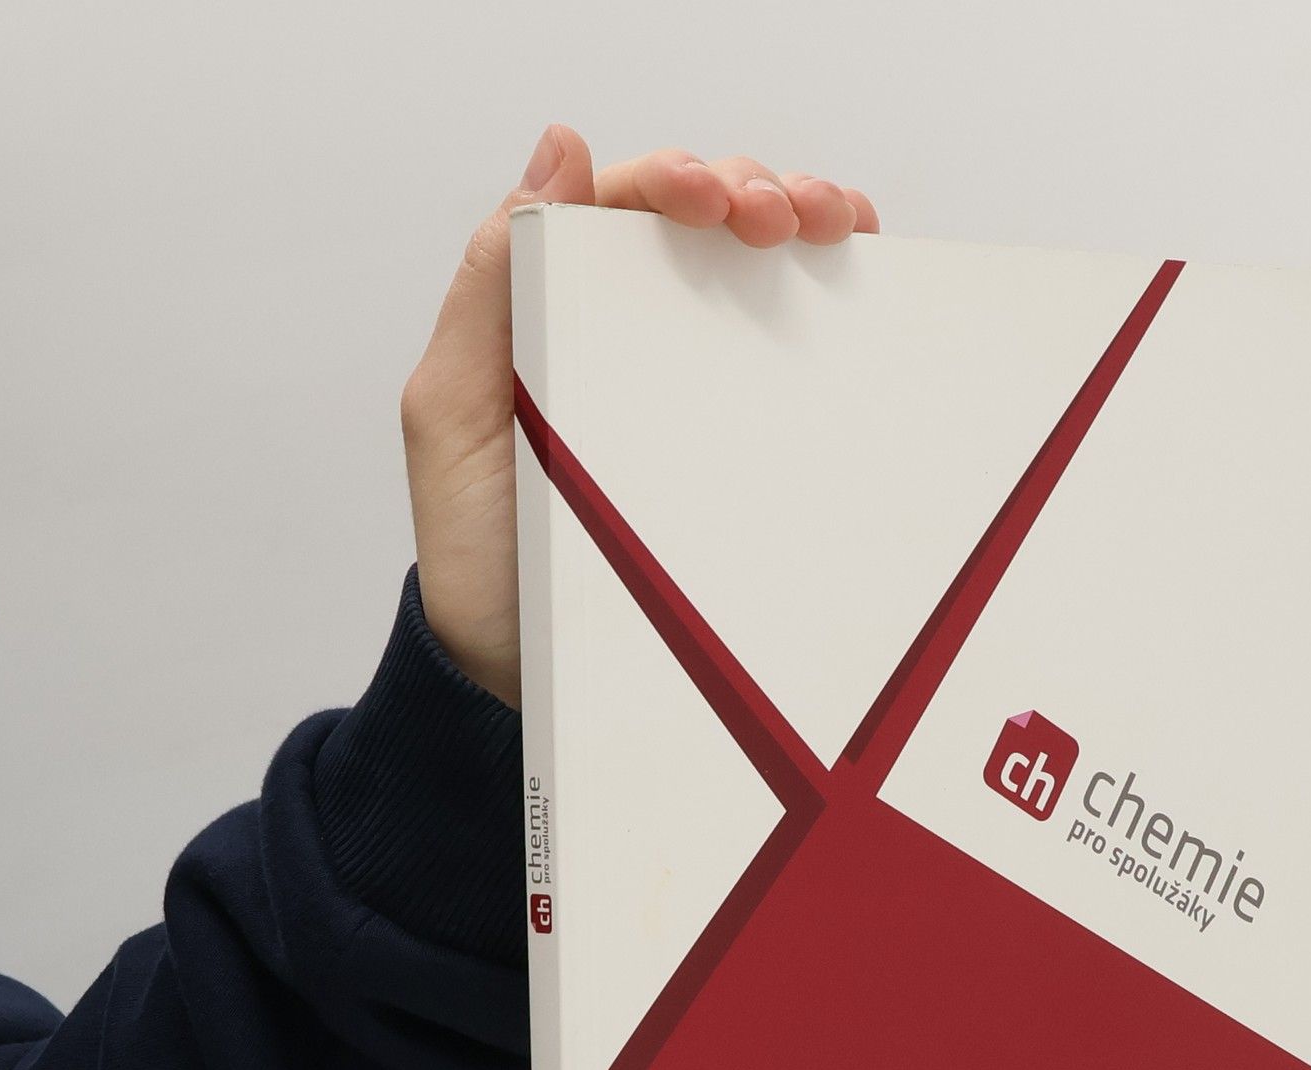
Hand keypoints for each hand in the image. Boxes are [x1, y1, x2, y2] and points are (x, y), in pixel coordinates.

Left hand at [400, 126, 879, 707]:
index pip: (620, 204)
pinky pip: (784, 352)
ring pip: (749, 270)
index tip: (718, 200)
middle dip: (753, 188)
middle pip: (697, 222)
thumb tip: (558, 151)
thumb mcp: (453, 413)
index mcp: (550, 307)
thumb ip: (487, 287)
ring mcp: (680, 382)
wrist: (524, 677)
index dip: (676, 177)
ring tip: (834, 224)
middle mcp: (620, 330)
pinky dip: (825, 297)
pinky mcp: (732, 440)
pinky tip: (857, 275)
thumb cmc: (483, 556)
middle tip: (789, 215)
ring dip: (801, 219)